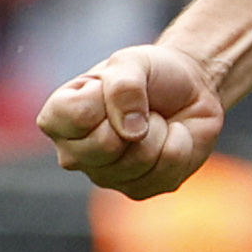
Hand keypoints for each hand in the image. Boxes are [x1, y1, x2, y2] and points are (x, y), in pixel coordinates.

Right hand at [37, 44, 225, 198]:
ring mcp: (105, 177)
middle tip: (141, 106)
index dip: (106, 96)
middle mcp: (74, 154)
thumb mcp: (132, 62)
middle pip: (104, 145)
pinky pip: (166, 171)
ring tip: (155, 119)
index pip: (75, 115)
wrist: (192, 87)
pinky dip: (179, 143)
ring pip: (139, 160)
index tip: (113, 85)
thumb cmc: (151, 74)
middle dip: (136, 116)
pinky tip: (171, 135)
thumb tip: (131, 132)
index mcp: (59, 118)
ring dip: (160, 129)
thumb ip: (123, 86)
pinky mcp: (139, 189)